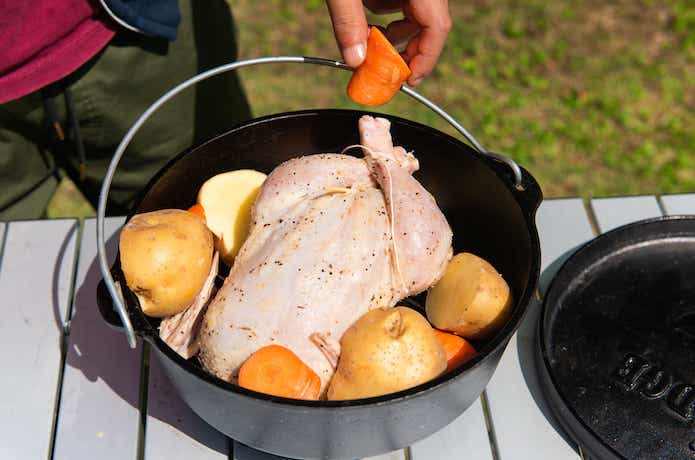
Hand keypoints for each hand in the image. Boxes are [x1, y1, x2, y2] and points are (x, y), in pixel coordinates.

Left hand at [326, 0, 451, 85]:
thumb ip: (347, 21)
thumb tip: (354, 60)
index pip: (437, 27)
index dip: (426, 59)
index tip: (408, 81)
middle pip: (430, 24)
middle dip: (407, 50)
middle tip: (384, 70)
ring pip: (416, 15)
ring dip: (393, 34)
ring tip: (368, 41)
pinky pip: (403, 3)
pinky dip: (387, 17)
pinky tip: (367, 21)